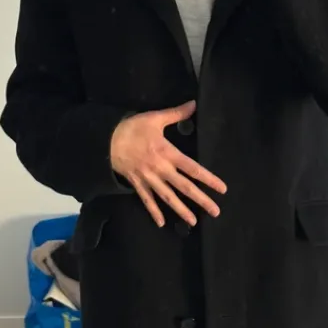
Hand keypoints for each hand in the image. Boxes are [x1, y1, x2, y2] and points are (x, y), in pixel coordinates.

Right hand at [110, 101, 226, 227]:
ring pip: (168, 198)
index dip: (208, 179)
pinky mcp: (137, 184)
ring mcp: (149, 179)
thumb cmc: (132, 128)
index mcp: (168, 153)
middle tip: (216, 211)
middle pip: (184, 187)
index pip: (193, 168)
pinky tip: (161, 223)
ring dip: (181, 210)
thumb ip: (176, 113)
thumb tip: (194, 104)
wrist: (105, 140)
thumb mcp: (155, 118)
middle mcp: (161, 169)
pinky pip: (147, 200)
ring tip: (193, 222)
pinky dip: (154, 212)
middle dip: (201, 200)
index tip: (222, 189)